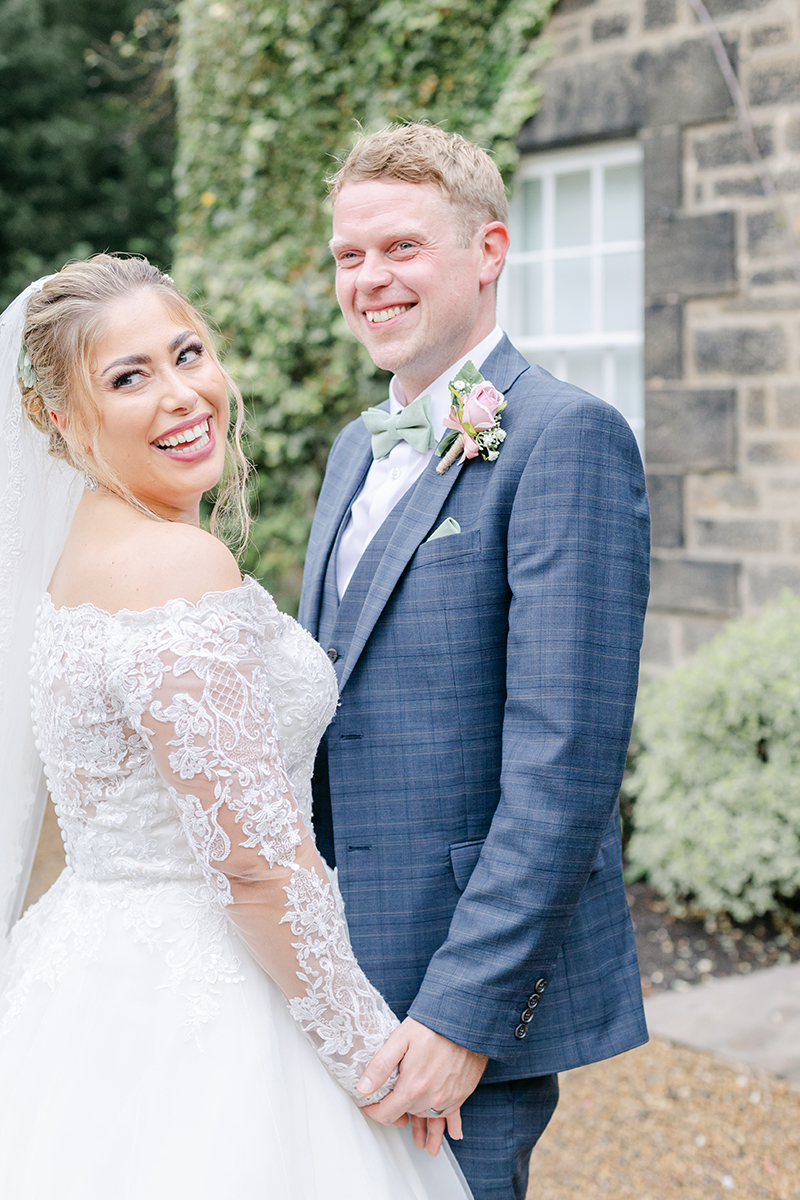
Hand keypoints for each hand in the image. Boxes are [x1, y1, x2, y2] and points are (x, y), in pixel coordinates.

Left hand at [358, 1017, 487, 1153]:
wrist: (466, 1020)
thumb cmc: (433, 1026)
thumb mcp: (400, 1039)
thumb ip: (380, 1066)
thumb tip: (364, 1088)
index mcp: (413, 1087)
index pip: (388, 1113)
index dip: (374, 1112)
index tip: (369, 1107)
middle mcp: (432, 1099)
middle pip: (410, 1116)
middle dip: (399, 1116)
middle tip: (391, 1113)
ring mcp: (449, 1098)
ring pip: (432, 1120)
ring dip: (427, 1130)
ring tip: (424, 1146)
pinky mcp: (462, 1092)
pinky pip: (454, 1115)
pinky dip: (451, 1125)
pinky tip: (453, 1135)